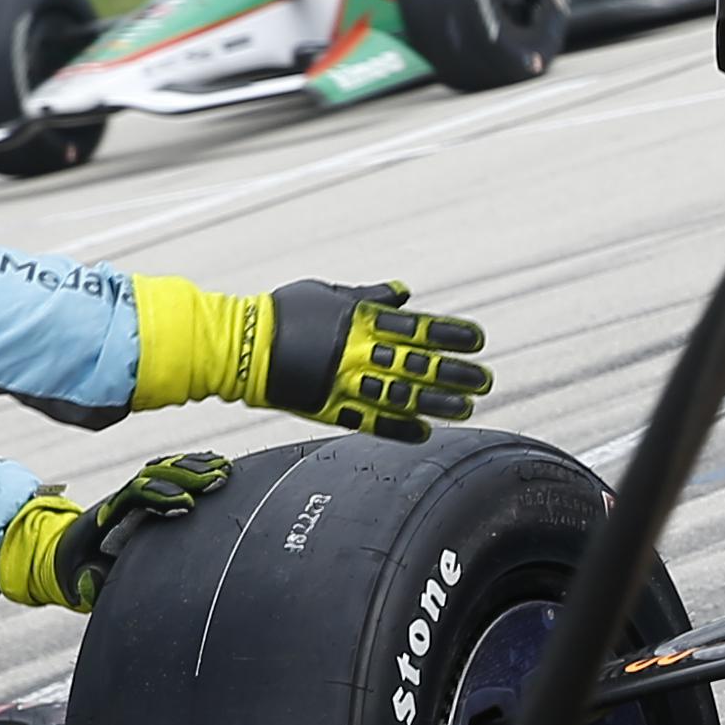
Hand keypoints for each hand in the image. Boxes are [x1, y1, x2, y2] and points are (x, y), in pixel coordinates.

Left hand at [0, 449, 230, 612]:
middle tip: (218, 480)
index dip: (160, 496)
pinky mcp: (151, 497)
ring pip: (165, 470)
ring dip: (195, 467)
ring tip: (225, 469)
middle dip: (186, 475)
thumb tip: (94, 577)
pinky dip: (195, 467)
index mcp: (106, 517)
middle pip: (154, 475)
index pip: (134, 495)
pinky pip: (173, 474)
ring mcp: (137, 495)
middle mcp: (123, 500)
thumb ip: (86, 583)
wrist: (68, 555)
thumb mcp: (77, 583)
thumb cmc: (78, 573)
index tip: (188, 506)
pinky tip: (219, 466)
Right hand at [273, 281, 493, 437]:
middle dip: (455, 374)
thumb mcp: (329, 292)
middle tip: (485, 381)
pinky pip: (370, 422)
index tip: (478, 340)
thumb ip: (370, 296)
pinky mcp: (330, 408)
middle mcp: (359, 353)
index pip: (418, 328)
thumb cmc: (284, 312)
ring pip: (401, 397)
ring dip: (436, 404)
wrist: (239, 346)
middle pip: (417, 366)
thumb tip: (404, 292)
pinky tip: (425, 432)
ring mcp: (345, 383)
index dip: (451, 334)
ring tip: (466, 409)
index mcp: (362, 321)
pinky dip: (399, 429)